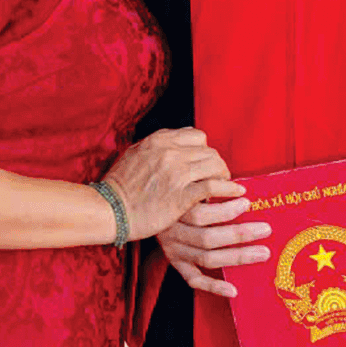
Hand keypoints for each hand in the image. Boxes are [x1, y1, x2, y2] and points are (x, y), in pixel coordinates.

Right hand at [102, 130, 235, 241]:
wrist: (109, 210)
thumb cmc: (119, 187)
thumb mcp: (134, 155)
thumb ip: (155, 148)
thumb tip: (173, 146)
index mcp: (159, 140)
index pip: (197, 136)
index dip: (205, 151)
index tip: (205, 163)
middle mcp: (170, 152)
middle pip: (209, 151)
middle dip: (218, 164)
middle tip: (221, 177)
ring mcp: (176, 173)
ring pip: (215, 165)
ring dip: (225, 176)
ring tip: (228, 186)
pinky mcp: (181, 196)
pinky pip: (214, 187)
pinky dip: (229, 189)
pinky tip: (236, 193)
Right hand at [157, 191, 273, 297]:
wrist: (133, 205)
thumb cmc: (169, 189)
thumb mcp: (181, 181)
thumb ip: (204, 183)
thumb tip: (238, 185)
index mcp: (174, 209)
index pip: (201, 213)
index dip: (226, 210)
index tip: (247, 201)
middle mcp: (172, 232)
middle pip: (208, 238)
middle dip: (241, 234)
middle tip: (266, 229)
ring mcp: (174, 250)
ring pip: (207, 258)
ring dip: (238, 257)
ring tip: (263, 252)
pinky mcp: (175, 263)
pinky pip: (194, 280)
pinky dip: (214, 287)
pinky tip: (234, 290)